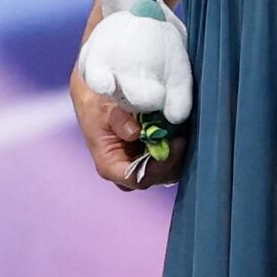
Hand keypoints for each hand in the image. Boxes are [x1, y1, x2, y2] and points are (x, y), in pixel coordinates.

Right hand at [72, 69, 173, 188]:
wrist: (95, 98)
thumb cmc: (96, 106)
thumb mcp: (103, 108)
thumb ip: (118, 120)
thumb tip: (134, 132)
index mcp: (110, 166)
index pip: (138, 177)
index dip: (159, 166)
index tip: (174, 145)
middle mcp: (124, 171)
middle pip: (154, 178)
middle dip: (171, 161)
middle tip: (181, 138)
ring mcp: (137, 165)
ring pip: (164, 173)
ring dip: (175, 156)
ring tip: (181, 134)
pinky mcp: (147, 156)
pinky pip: (167, 161)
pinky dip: (174, 150)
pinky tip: (178, 133)